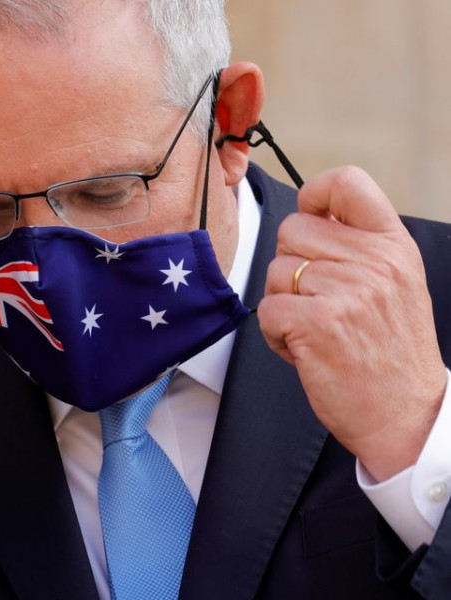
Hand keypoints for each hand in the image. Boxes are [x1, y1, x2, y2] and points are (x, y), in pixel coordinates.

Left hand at [258, 166, 445, 480]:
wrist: (405, 414)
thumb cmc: (389, 351)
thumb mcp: (394, 283)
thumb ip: (359, 246)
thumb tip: (311, 214)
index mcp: (393, 245)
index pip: (347, 182)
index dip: (315, 195)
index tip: (313, 219)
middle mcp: (373, 262)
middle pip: (292, 229)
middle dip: (291, 266)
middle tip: (319, 303)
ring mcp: (345, 291)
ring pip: (274, 271)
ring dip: (283, 304)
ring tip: (318, 331)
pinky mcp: (316, 323)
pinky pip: (266, 309)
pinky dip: (275, 334)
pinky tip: (305, 349)